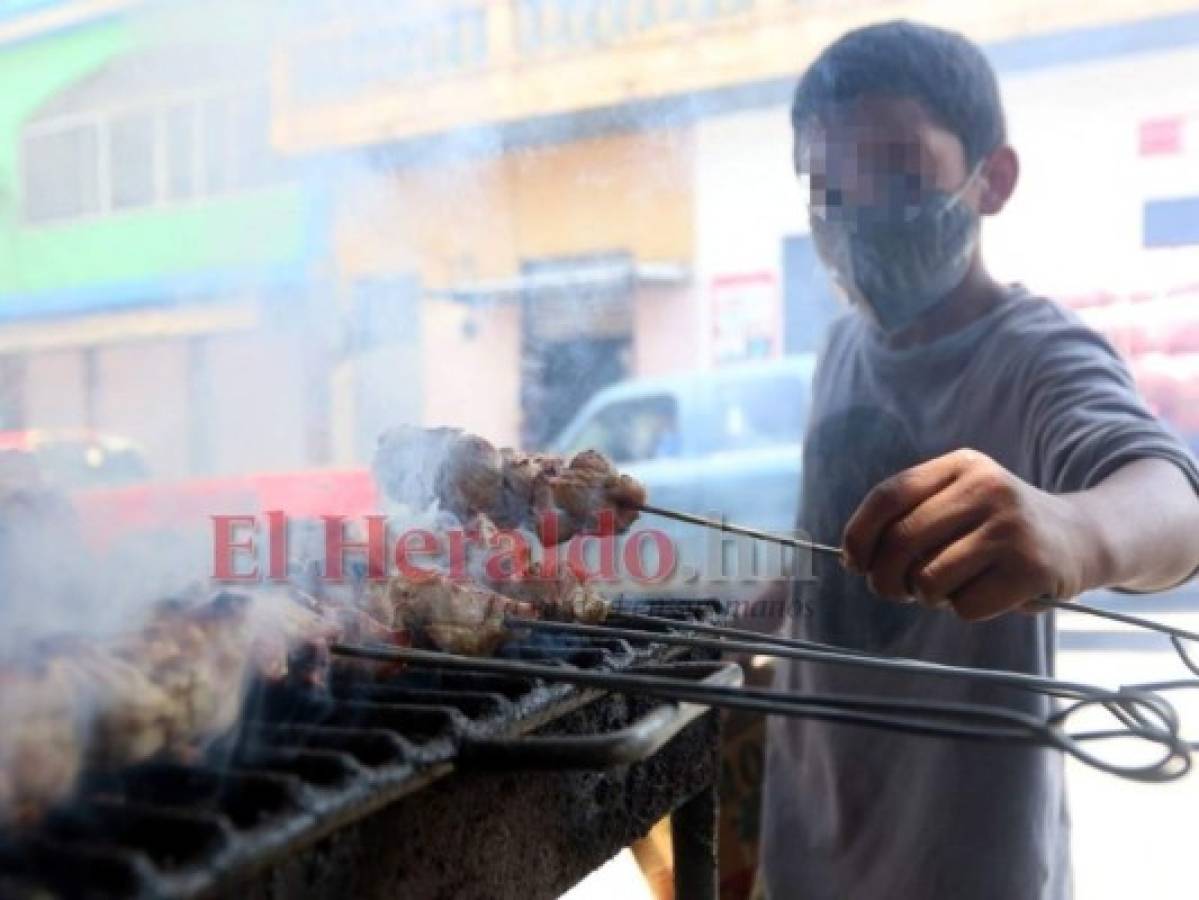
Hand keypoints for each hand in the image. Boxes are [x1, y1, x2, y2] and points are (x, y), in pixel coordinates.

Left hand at [841, 448, 1102, 620]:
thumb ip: (911, 517)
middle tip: (894, 590)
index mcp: (961, 465)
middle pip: (902, 541)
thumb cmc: (1000, 527)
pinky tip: (988, 593)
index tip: (853, 562)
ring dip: (929, 596)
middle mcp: (987, 488)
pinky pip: (965, 606)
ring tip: (950, 587)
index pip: (888, 496)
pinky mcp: (1031, 568)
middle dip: (885, 577)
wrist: (1082, 537)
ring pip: (930, 579)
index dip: (859, 534)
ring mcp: (1011, 527)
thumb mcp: (961, 500)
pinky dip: (966, 609)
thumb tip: (853, 557)